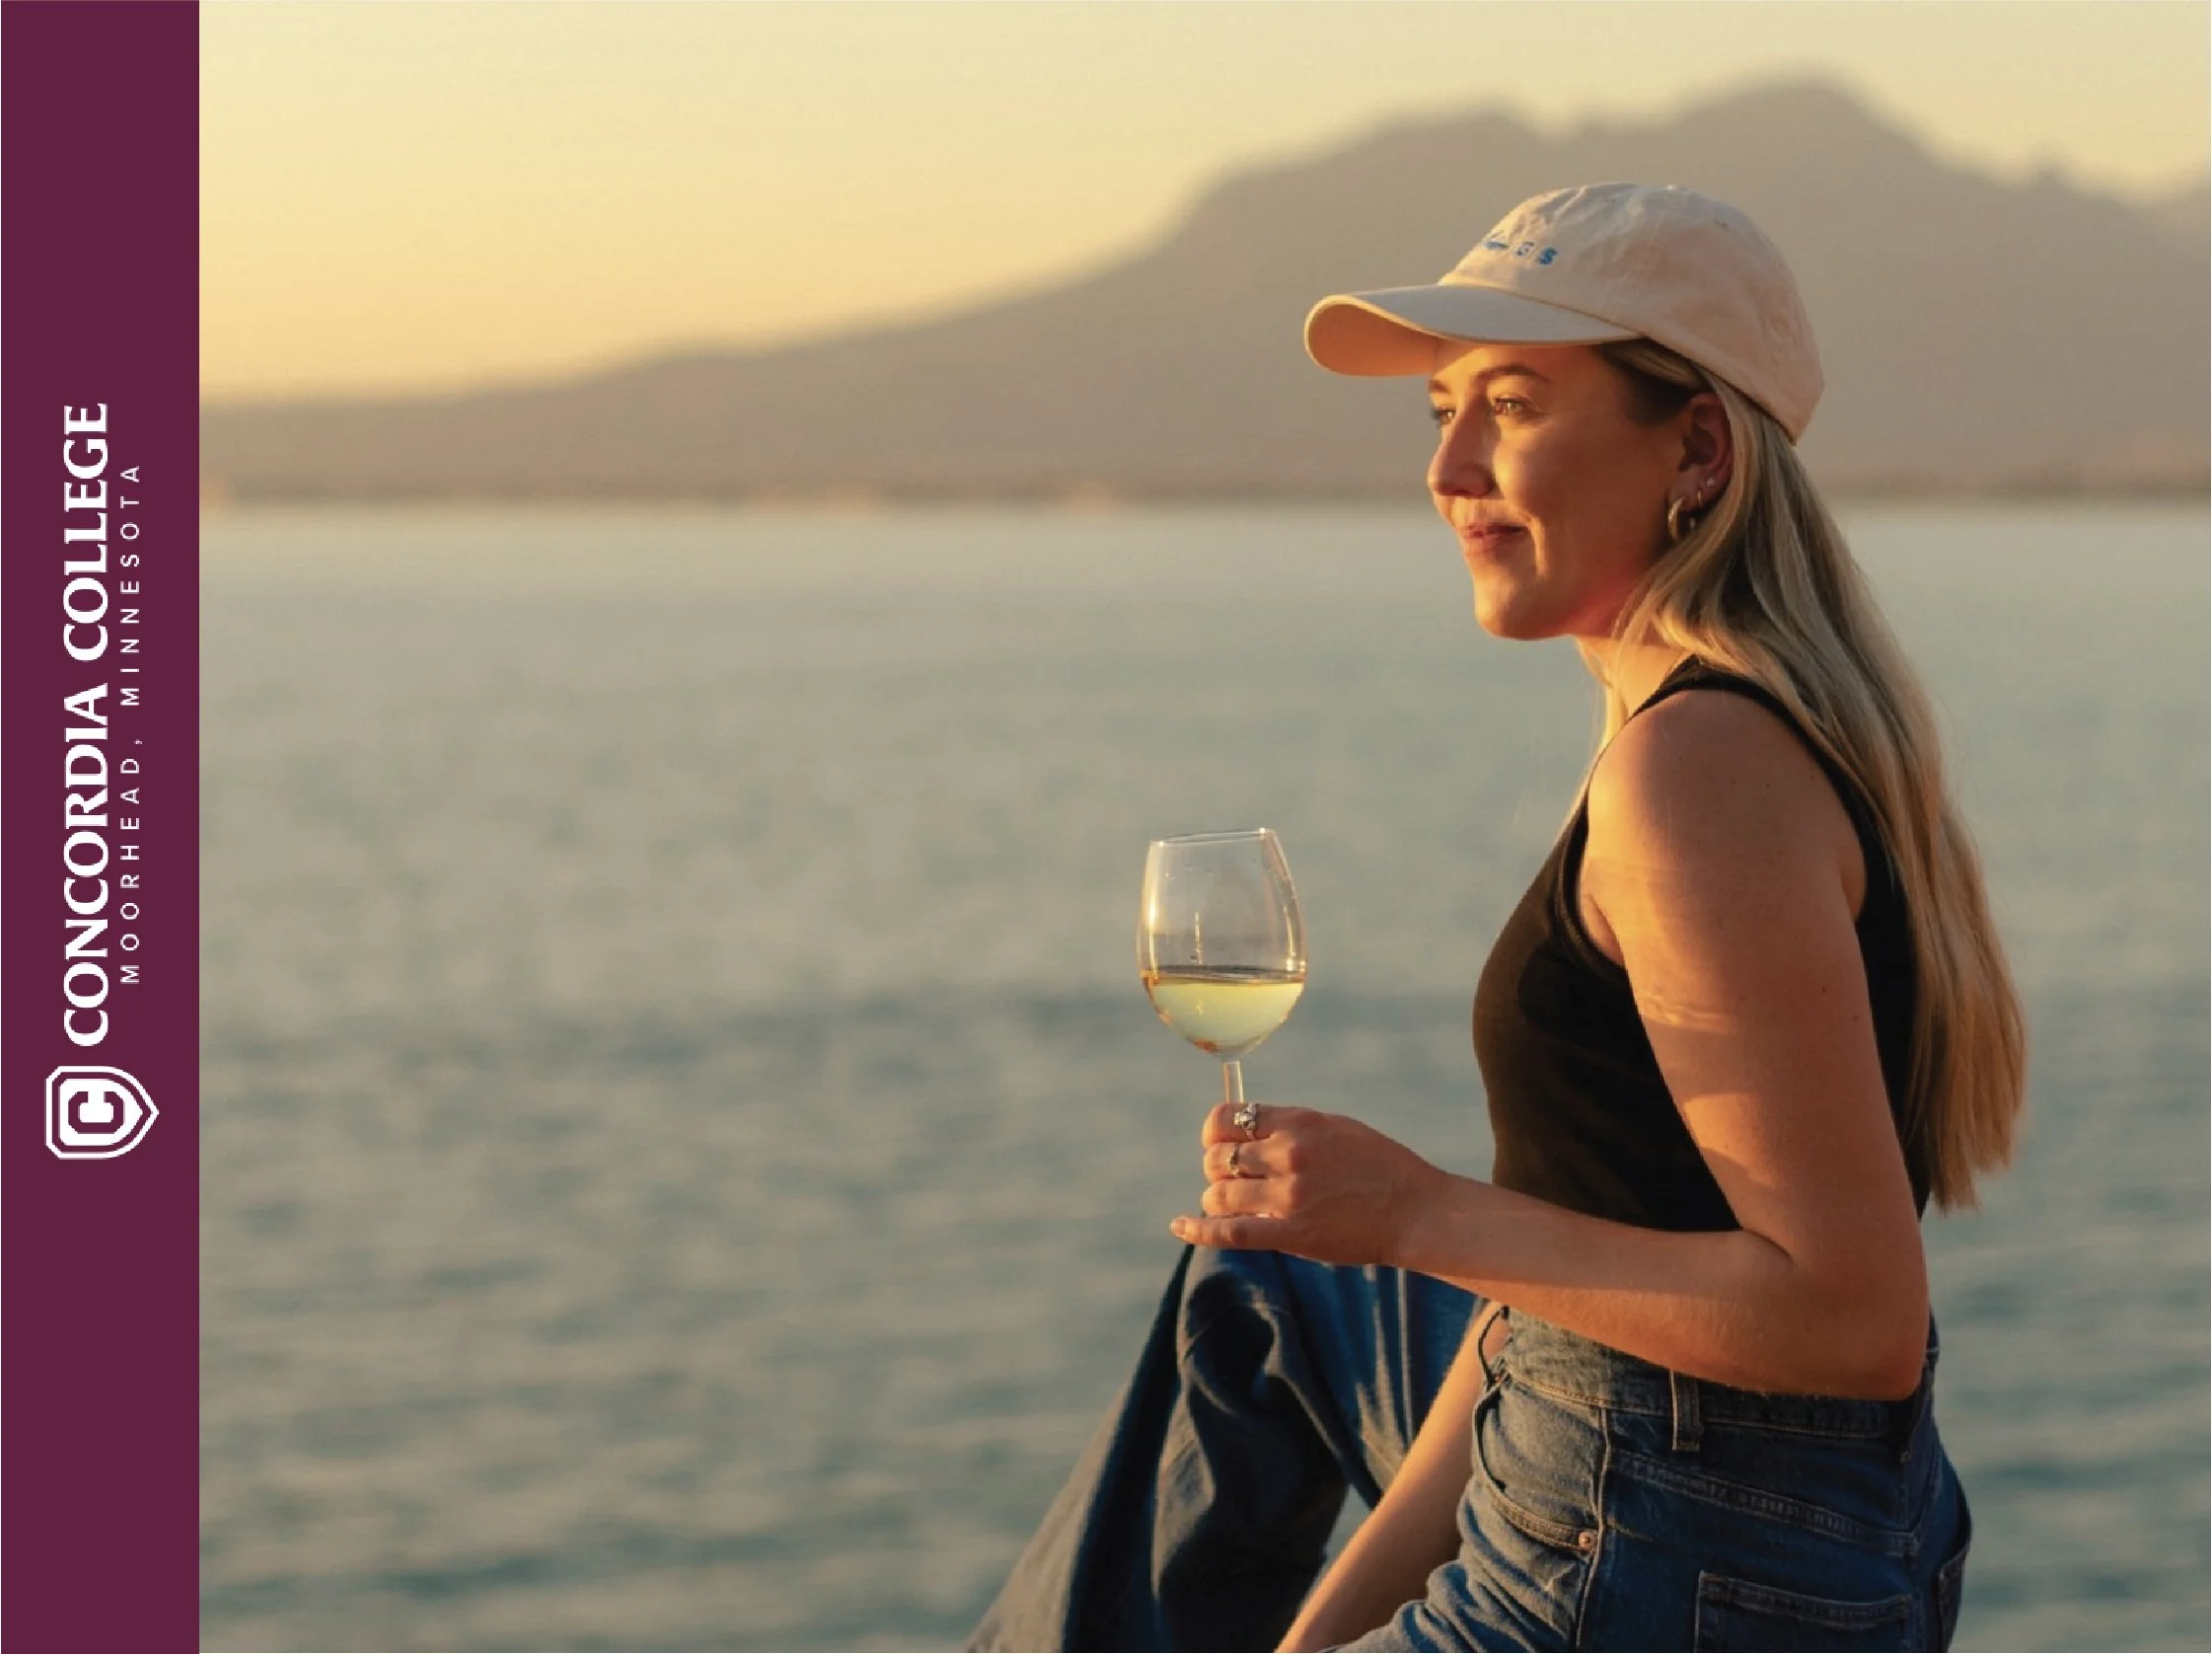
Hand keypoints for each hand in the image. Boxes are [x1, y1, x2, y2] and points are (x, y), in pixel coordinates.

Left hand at [1170, 1102, 1448, 1268]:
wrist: (1416, 1211)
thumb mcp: (1336, 1128)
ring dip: (1216, 1200)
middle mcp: (1289, 1155)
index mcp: (1299, 1123)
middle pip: (1218, 1158)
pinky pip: (1228, 1231)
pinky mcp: (1290, 1233)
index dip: (1213, 1133)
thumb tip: (1245, 1129)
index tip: (1218, 1144)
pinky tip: (1180, 1226)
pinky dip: (1197, 1229)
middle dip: (1216, 1170)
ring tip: (1229, 1205)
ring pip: (1218, 1194)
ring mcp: (1288, 1195)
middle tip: (1230, 1180)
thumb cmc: (1380, 1167)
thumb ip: (1290, 1128)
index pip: (1228, 1119)